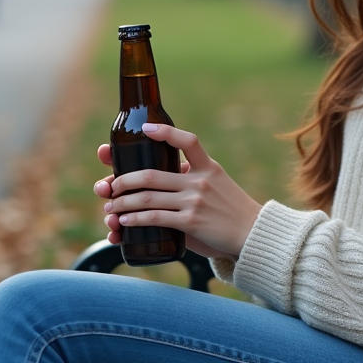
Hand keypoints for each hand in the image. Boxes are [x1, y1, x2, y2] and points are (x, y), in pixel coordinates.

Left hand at [93, 125, 261, 259]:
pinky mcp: (191, 222)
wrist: (252, 233)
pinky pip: (155, 218)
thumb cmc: (230, 209)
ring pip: (147, 198)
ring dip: (122, 203)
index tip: (145, 128)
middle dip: (123, 180)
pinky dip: (135, 219)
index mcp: (208, 166)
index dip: (164, 132)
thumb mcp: (217, 183)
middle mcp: (200, 180)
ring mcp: (195, 201)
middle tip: (110, 186)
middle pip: (151, 175)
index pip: (187, 140)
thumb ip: (194, 177)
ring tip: (110, 207)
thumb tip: (163, 178)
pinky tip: (124, 221)